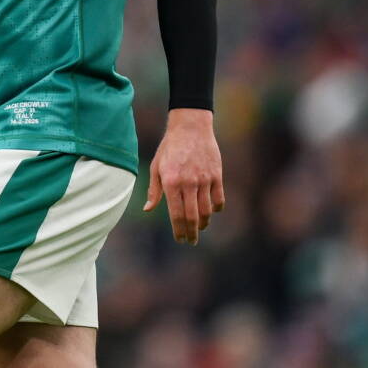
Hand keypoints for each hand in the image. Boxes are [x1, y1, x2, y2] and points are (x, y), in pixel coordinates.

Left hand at [143, 108, 224, 244]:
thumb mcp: (156, 166)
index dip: (179, 230)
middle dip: (192, 232)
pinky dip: (217, 209)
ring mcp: (204, 179)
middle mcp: (188, 183)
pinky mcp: (216, 175)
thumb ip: (154, 190)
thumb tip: (148, 209)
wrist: (190, 127)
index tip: (180, 239)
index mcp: (170, 182)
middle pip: (192, 216)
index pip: (176, 214)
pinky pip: (219, 199)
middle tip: (191, 240)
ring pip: (207, 210)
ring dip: (203, 223)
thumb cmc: (169, 147)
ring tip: (200, 227)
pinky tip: (212, 212)